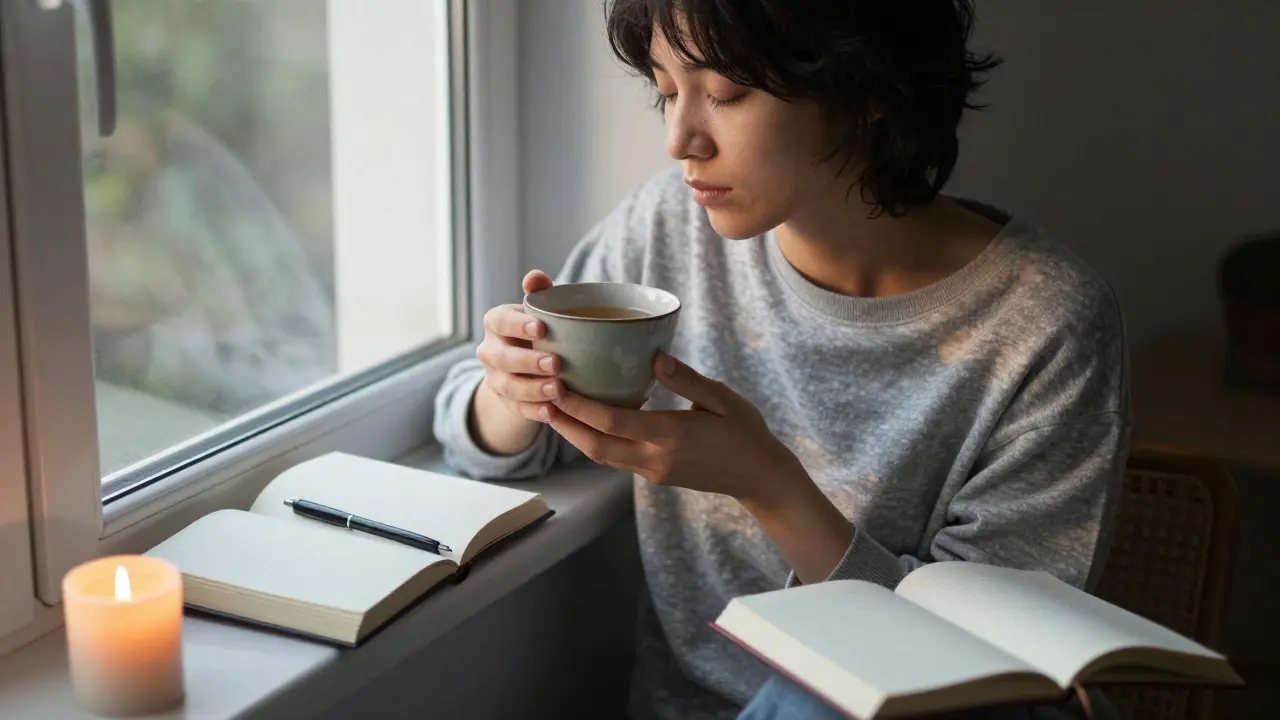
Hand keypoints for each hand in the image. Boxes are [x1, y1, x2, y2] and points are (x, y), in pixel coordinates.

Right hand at [475, 270, 563, 423]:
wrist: (529, 363)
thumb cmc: (541, 328)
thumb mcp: (540, 309)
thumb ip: (539, 292)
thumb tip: (535, 277)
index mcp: (496, 322)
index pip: (500, 321)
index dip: (518, 325)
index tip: (542, 328)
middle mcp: (490, 351)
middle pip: (502, 358)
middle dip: (527, 362)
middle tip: (555, 363)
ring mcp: (495, 378)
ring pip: (508, 386)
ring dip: (533, 389)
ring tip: (558, 389)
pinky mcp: (507, 402)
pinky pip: (518, 409)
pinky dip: (535, 412)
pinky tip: (553, 412)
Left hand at [546, 353, 807, 506]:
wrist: (760, 477)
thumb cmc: (746, 433)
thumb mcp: (723, 400)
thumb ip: (688, 380)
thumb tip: (655, 357)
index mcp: (671, 437)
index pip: (614, 422)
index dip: (580, 406)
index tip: (556, 386)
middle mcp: (655, 459)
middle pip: (596, 446)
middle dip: (565, 424)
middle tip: (540, 399)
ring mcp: (653, 471)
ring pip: (602, 456)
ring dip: (575, 435)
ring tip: (553, 410)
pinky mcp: (654, 475)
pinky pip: (615, 458)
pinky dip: (595, 440)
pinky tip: (587, 422)